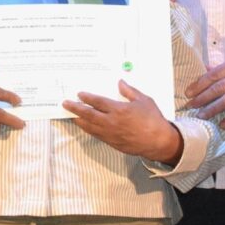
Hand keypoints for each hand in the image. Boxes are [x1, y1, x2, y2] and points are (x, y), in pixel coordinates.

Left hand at [63, 80, 182, 163]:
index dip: (86, 98)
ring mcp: (111, 134)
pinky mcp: (112, 143)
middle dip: (75, 108)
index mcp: (119, 110)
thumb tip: (120, 82)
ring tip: (71, 115)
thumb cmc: (153, 120)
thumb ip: (130, 91)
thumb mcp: (144, 100)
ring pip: (90, 126)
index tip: (79, 94)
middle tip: (65, 104)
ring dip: (79, 120)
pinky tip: (85, 126)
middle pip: (88, 114)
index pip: (97, 102)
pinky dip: (88, 129)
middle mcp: (112, 122)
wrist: (159, 142)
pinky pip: (96, 135)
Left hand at [187, 56, 224, 128]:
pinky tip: (221, 124)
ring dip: (213, 109)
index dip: (199, 84)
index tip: (188, 92)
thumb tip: (205, 69)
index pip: (214, 74)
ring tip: (201, 116)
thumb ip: (224, 67)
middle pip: (218, 88)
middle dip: (202, 98)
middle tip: (190, 105)